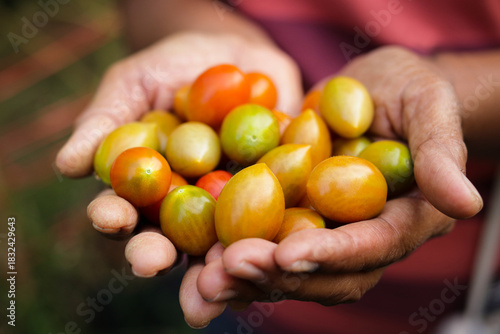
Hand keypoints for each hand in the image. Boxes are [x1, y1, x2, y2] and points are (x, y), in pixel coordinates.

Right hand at [55, 32, 301, 327]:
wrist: (233, 55)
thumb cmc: (172, 68)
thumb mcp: (133, 84)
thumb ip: (105, 122)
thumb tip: (67, 165)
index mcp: (145, 189)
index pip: (123, 210)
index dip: (113, 217)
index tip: (110, 216)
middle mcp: (185, 208)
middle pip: (169, 241)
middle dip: (158, 254)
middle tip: (152, 262)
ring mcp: (231, 206)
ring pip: (222, 241)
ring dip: (215, 259)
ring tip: (213, 269)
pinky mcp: (274, 196)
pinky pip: (277, 213)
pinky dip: (276, 227)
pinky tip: (273, 238)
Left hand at [193, 46, 483, 325]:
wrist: (367, 91)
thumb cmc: (406, 91)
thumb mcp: (427, 106)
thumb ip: (441, 153)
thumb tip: (465, 202)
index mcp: (403, 219)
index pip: (371, 247)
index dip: (333, 254)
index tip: (290, 253)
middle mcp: (361, 238)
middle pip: (324, 274)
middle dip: (278, 275)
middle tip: (230, 269)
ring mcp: (325, 233)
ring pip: (289, 271)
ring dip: (247, 278)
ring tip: (205, 277)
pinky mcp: (292, 220)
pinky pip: (263, 246)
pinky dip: (232, 256)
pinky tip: (199, 258)